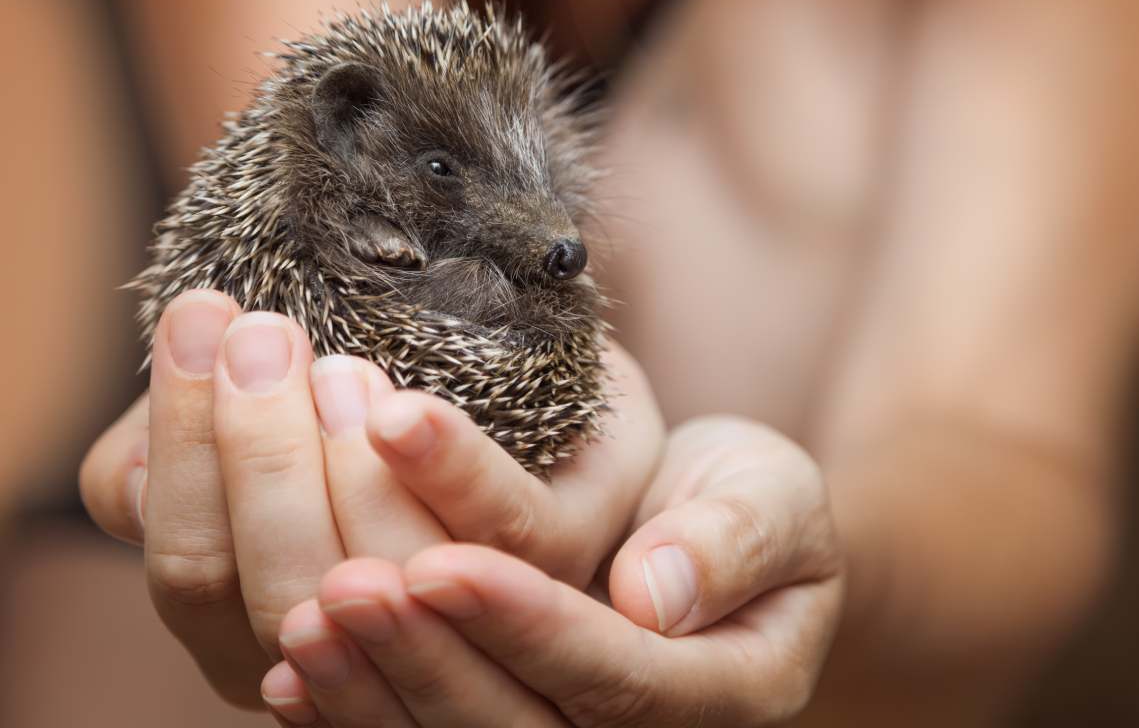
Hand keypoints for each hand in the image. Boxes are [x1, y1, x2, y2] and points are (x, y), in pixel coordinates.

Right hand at [79, 288, 663, 706]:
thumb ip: (181, 451)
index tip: (196, 329)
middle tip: (259, 335)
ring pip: (384, 573)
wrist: (521, 350)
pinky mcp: (556, 557)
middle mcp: (357, 643)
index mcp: (267, 621)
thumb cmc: (364, 387)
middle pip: (277, 590)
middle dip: (260, 460)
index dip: (181, 458)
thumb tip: (126, 468)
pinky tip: (402, 415)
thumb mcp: (250, 418)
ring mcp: (461, 612)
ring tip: (333, 367)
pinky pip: (507, 531)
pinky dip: (449, 471)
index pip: (193, 574)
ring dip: (340, 470)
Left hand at [262, 417, 843, 726]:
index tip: (447, 564)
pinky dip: (353, 708)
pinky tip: (294, 665)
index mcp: (717, 691)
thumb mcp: (776, 500)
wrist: (715, 527)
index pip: (615, 677)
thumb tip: (659, 591)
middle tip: (351, 587)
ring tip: (311, 613)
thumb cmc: (751, 501)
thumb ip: (736, 539)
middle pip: (517, 725)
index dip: (527, 626)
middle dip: (429, 658)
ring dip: (374, 684)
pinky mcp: (501, 710)